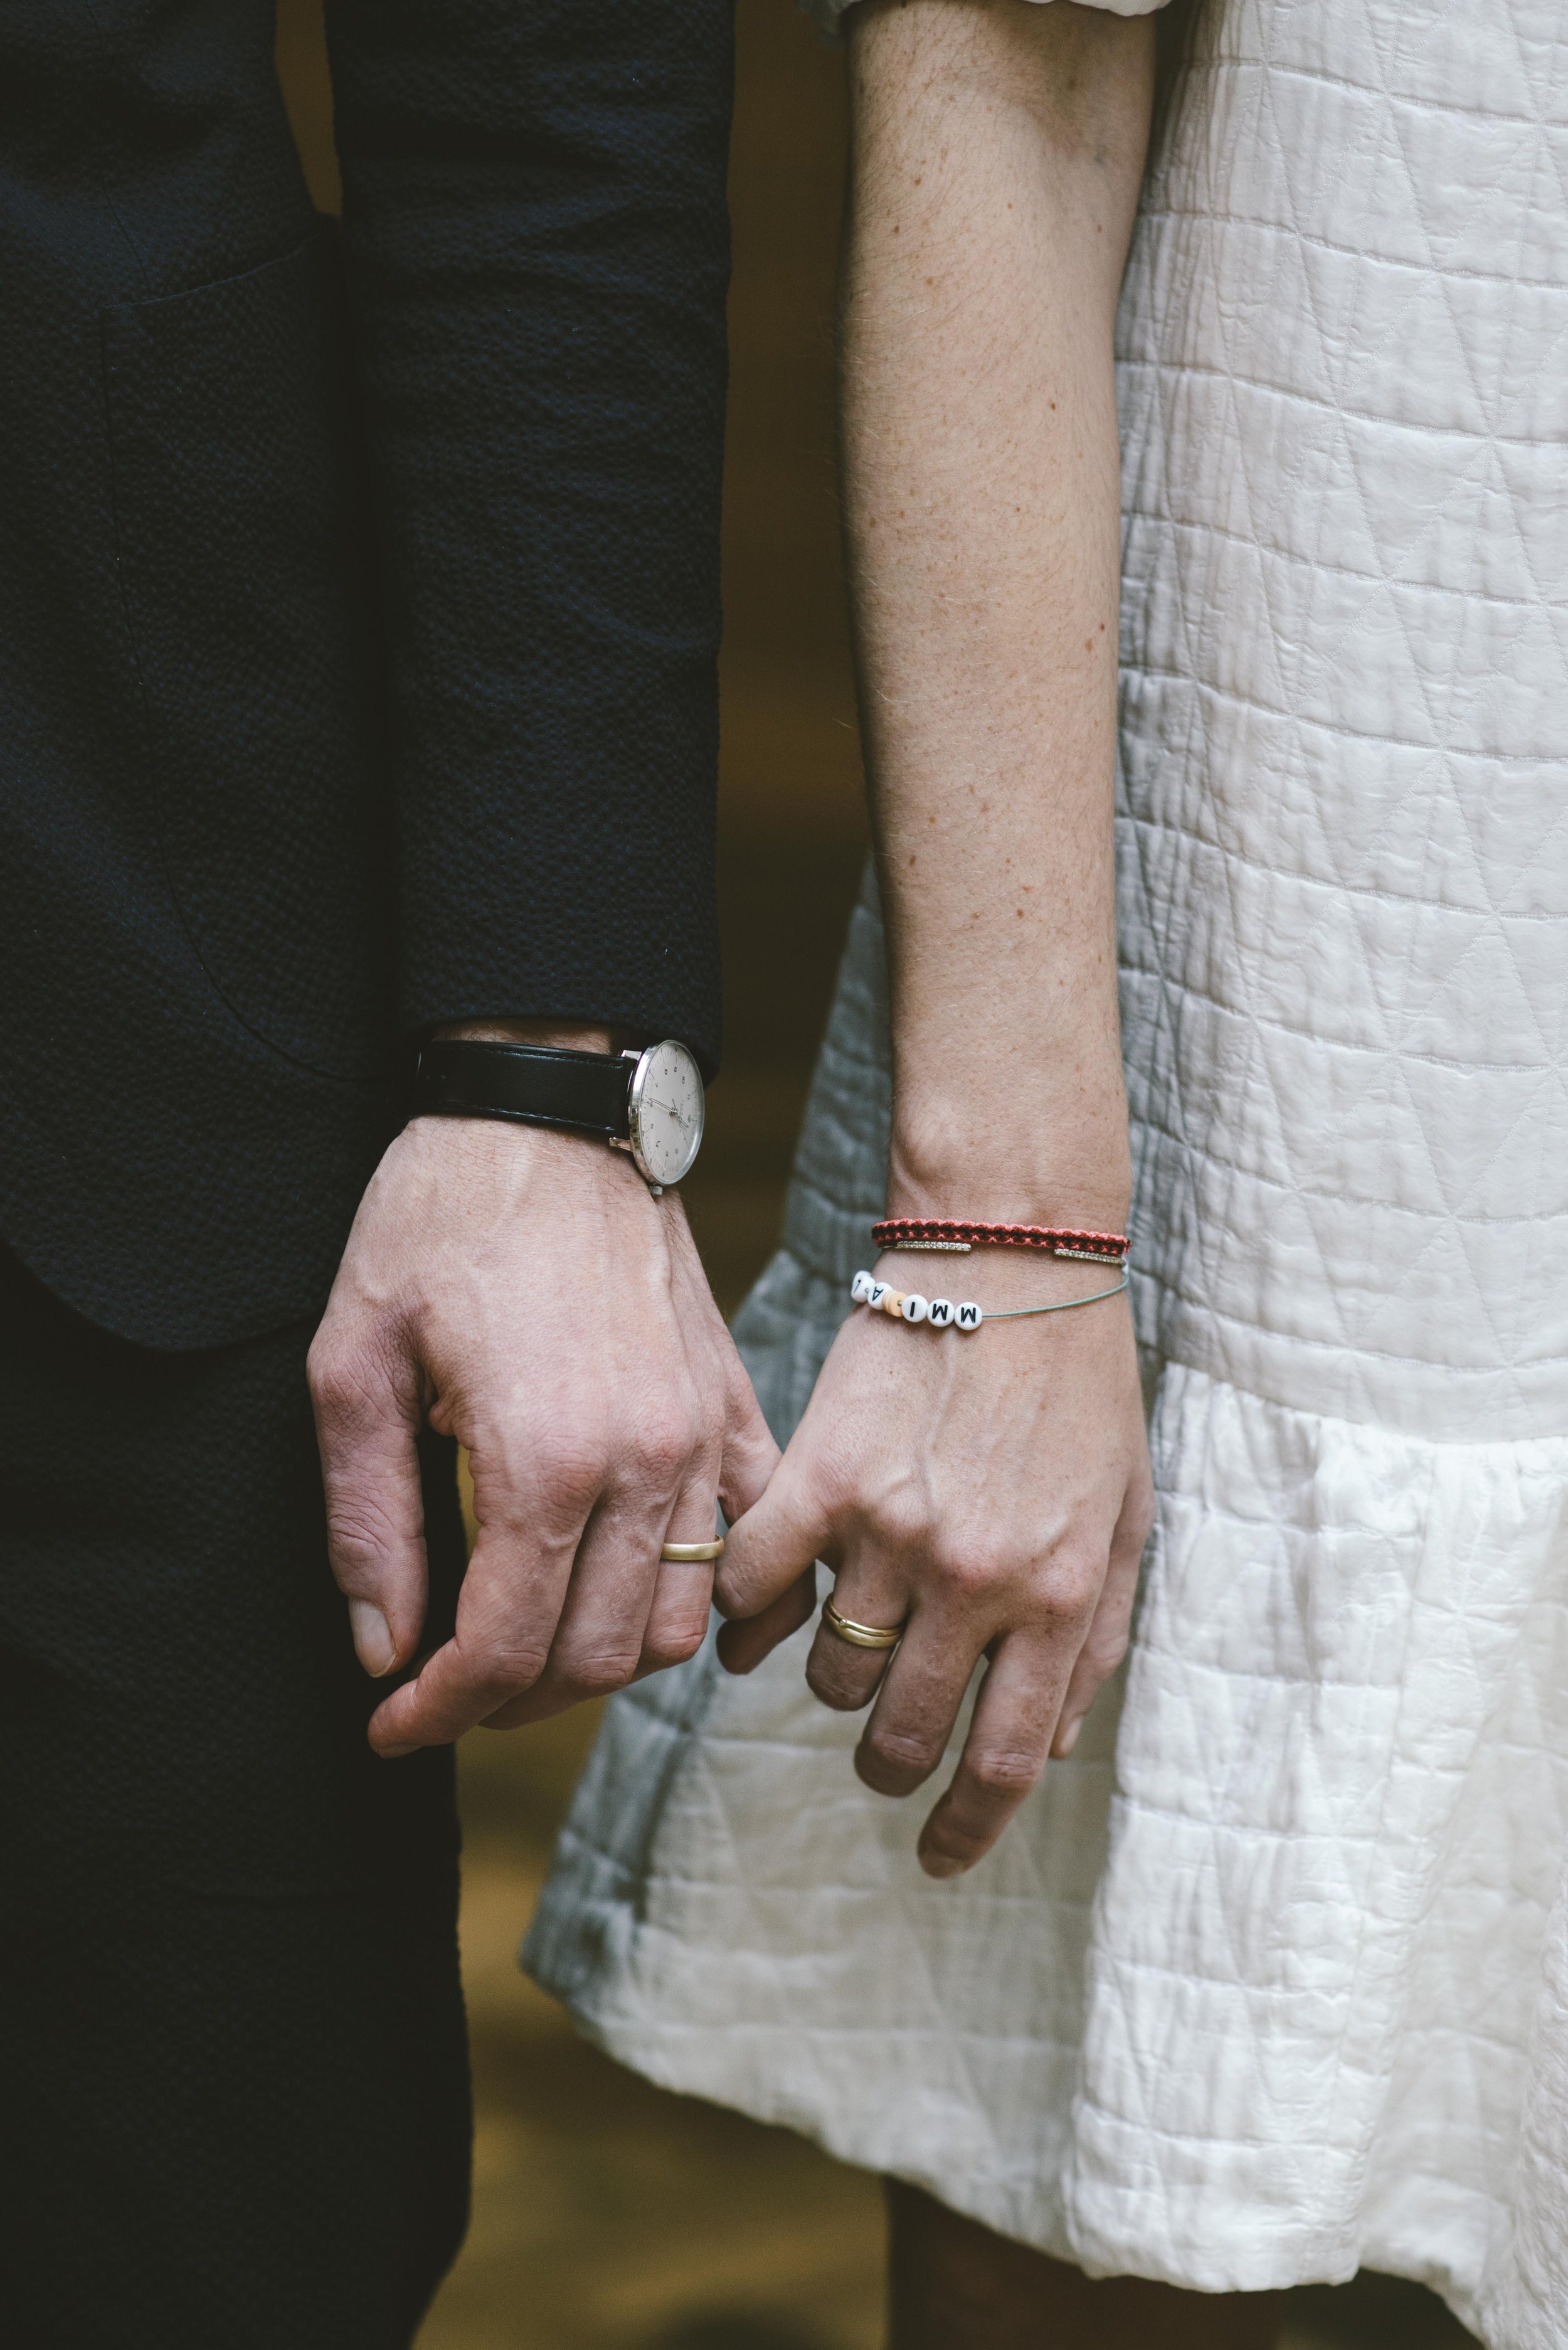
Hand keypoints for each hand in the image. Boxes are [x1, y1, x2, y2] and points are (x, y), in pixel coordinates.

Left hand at [307, 1113, 776, 1755]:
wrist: (552, 1108)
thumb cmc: (436, 1219)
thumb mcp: (353, 1364)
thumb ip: (366, 1524)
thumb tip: (383, 1654)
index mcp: (545, 1456)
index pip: (505, 1648)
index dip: (439, 1714)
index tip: (392, 1729)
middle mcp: (645, 1461)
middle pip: (599, 1657)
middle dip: (512, 1701)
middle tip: (447, 1693)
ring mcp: (704, 1436)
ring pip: (677, 1621)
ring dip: (602, 1664)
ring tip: (532, 1651)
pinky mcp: (735, 1405)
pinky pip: (761, 1545)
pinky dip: (726, 1607)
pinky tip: (671, 1621)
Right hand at [712, 1251, 1151, 1876]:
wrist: (1012, 1257)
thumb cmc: (1080, 1387)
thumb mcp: (1128, 1516)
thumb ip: (1099, 1636)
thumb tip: (1056, 1744)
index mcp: (1059, 1595)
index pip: (1007, 1761)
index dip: (967, 1828)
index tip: (938, 1858)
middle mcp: (976, 1578)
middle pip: (902, 1734)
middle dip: (889, 1765)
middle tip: (883, 1749)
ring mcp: (890, 1531)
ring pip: (830, 1673)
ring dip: (836, 1675)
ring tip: (853, 1631)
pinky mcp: (819, 1477)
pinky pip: (754, 1590)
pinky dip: (748, 1617)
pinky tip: (757, 1610)